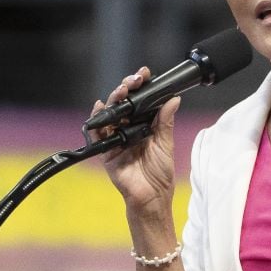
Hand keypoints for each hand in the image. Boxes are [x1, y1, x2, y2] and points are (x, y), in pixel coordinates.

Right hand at [88, 66, 179, 213]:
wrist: (153, 195)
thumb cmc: (160, 172)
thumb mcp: (165, 143)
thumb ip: (165, 121)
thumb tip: (174, 99)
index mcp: (144, 126)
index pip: (140, 102)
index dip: (141, 87)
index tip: (144, 74)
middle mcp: (128, 129)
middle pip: (123, 104)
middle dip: (126, 88)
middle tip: (133, 80)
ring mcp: (116, 139)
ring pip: (110, 114)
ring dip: (113, 100)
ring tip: (121, 90)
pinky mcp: (106, 151)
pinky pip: (97, 134)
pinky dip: (96, 120)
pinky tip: (99, 107)